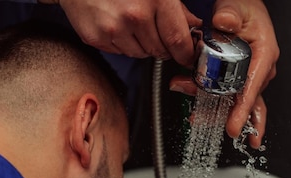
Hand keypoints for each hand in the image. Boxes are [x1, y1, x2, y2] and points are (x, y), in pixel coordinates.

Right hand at [43, 0, 201, 66]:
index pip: (178, 40)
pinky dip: (123, 43)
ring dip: (142, 44)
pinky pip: (120, 52)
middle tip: (155, 30)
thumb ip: (177, 7)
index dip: (185, 53)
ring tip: (132, 22)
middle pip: (160, 51)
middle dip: (163, 46)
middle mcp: (135, 15)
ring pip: (141, 54)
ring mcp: (114, 28)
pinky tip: (117, 24)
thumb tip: (192, 26)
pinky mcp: (97, 37)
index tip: (187, 55)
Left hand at [169, 0, 278, 147]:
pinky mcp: (238, 81)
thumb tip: (224, 21)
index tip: (234, 126)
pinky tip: (202, 116)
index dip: (242, 109)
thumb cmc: (243, 9)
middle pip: (239, 99)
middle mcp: (259, 70)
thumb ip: (229, 14)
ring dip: (212, 110)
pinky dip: (214, 109)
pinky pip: (230, 101)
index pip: (252, 86)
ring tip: (195, 115)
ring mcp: (249, 78)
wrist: (240, 9)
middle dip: (219, 111)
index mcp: (264, 54)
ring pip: (233, 102)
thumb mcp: (235, 7)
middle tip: (198, 115)